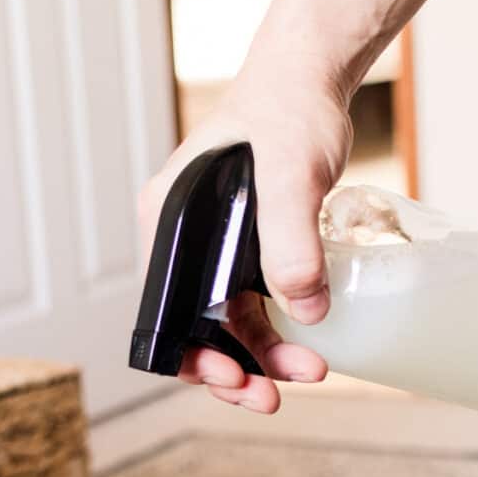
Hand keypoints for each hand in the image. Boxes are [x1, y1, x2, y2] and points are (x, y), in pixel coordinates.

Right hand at [138, 57, 352, 412]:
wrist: (313, 80)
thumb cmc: (290, 110)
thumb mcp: (290, 172)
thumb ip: (290, 239)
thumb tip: (306, 311)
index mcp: (169, 224)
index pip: (164, 313)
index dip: (191, 357)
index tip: (232, 378)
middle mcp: (186, 243)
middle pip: (196, 328)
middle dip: (234, 369)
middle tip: (273, 396)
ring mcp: (218, 248)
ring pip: (231, 324)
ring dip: (266, 355)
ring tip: (312, 371)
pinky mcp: (250, 250)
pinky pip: (257, 304)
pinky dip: (281, 330)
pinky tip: (312, 342)